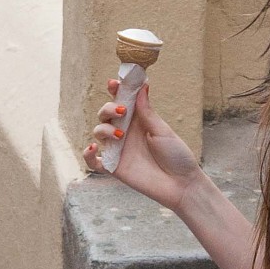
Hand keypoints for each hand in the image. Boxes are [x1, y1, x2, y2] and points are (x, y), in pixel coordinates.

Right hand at [83, 79, 199, 212]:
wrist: (181, 184)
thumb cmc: (177, 156)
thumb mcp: (162, 131)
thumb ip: (147, 111)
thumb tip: (142, 85)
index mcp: (138, 121)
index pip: (121, 102)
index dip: (115, 91)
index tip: (113, 83)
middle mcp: (125, 133)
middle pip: (105, 115)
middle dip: (108, 109)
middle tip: (121, 111)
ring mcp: (118, 150)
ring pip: (98, 132)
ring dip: (104, 129)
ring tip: (120, 135)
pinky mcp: (115, 167)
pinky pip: (94, 162)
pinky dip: (88, 155)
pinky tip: (91, 148)